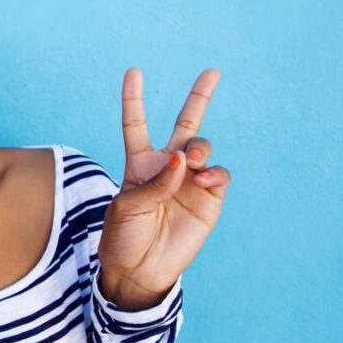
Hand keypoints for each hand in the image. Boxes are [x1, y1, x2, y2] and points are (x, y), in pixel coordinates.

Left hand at [98, 68, 230, 309]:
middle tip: (212, 72)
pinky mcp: (209, 199)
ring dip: (200, 148)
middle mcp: (167, 166)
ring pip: (203, 147)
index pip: (136, 124)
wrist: (139, 271)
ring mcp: (190, 181)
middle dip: (199, 97)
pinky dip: (213, 173)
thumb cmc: (124, 237)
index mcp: (138, 164)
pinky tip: (202, 179)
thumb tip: (184, 159)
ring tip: (192, 161)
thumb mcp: (128, 207)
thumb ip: (155, 182)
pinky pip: (218, 175)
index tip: (133, 71)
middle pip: (185, 124)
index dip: (133, 99)